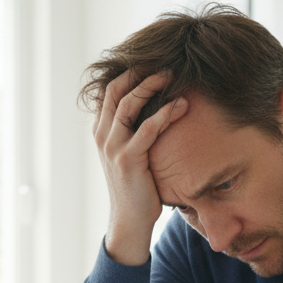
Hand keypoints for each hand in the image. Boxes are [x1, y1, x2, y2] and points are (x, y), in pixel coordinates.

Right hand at [94, 70, 187, 265]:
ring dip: (151, 85)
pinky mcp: (128, 159)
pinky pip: (147, 128)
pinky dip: (165, 113)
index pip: (110, 90)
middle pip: (116, 90)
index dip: (129, 72)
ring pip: (128, 104)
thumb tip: (152, 110)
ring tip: (172, 76)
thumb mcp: (129, 154)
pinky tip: (181, 106)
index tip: (152, 62)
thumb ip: (133, 133)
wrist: (130, 220)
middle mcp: (102, 135)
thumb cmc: (137, 186)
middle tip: (164, 63)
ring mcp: (112, 146)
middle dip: (140, 72)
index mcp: (101, 130)